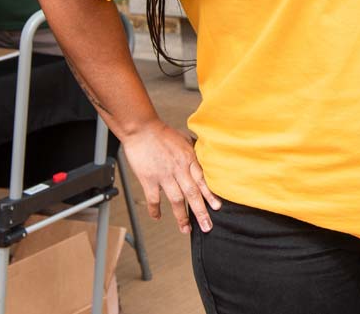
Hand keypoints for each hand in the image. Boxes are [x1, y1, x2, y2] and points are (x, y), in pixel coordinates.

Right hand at [120, 119, 220, 233]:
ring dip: (181, 217)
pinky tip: (158, 217)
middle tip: (207, 227)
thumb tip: (205, 155)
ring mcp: (164, 175)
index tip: (217, 207)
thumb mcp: (184, 139)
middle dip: (201, 212)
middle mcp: (179, 169)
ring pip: (176, 200)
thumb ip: (194, 150)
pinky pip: (154, 199)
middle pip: (193, 194)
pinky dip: (156, 210)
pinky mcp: (149, 179)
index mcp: (189, 159)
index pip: (203, 180)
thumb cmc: (163, 133)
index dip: (211, 195)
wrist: (142, 129)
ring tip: (186, 229)